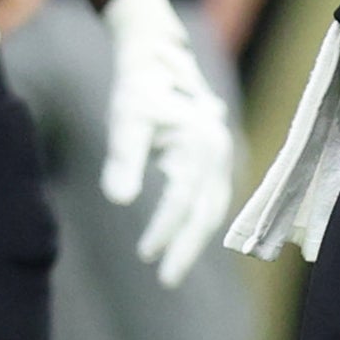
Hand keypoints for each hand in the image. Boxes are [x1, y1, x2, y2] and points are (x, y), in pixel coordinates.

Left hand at [99, 0, 235, 285]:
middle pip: (206, 212)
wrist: (159, 59)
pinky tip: (182, 239)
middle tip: (166, 280)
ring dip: (193, 239)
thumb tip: (118, 200)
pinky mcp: (216, 160)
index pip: (182, 199)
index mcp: (201, 143)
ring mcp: (222, 156)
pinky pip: (212, 199)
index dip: (164, 229)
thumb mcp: (127, 120)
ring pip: (212, 208)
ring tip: (171, 267)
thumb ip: (124, 159)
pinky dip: (199, 222)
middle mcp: (218, 152)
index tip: (145, 254)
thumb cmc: (140, 89)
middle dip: (186, 248)